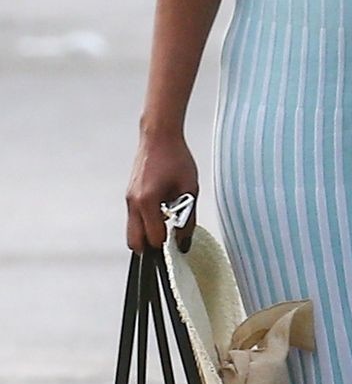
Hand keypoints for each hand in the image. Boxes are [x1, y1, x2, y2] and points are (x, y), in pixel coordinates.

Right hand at [126, 132, 198, 251]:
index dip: (167, 245)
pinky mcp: (129, 196)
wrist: (159, 136)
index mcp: (147, 202)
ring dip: (148, 234)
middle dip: (151, 247)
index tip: (179, 243)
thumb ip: (188, 218)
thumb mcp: (190, 189)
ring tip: (168, 221)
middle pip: (135, 242)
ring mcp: (128, 200)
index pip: (153, 238)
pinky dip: (145, 223)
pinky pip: (134, 219)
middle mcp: (133, 203)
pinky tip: (162, 212)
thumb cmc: (176, 158)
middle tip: (170, 240)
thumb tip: (184, 241)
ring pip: (132, 232)